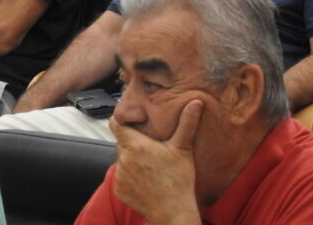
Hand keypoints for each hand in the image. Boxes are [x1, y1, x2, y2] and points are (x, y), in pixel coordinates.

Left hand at [111, 99, 203, 223]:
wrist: (171, 210)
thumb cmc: (178, 179)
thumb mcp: (183, 147)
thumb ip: (187, 123)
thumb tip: (196, 102)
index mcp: (137, 146)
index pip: (116, 126)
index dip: (119, 119)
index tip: (125, 117)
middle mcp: (124, 160)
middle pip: (121, 142)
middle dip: (131, 140)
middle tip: (148, 141)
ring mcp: (120, 176)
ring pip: (121, 159)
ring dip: (131, 157)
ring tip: (149, 160)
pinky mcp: (119, 190)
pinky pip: (121, 176)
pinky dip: (130, 174)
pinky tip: (146, 176)